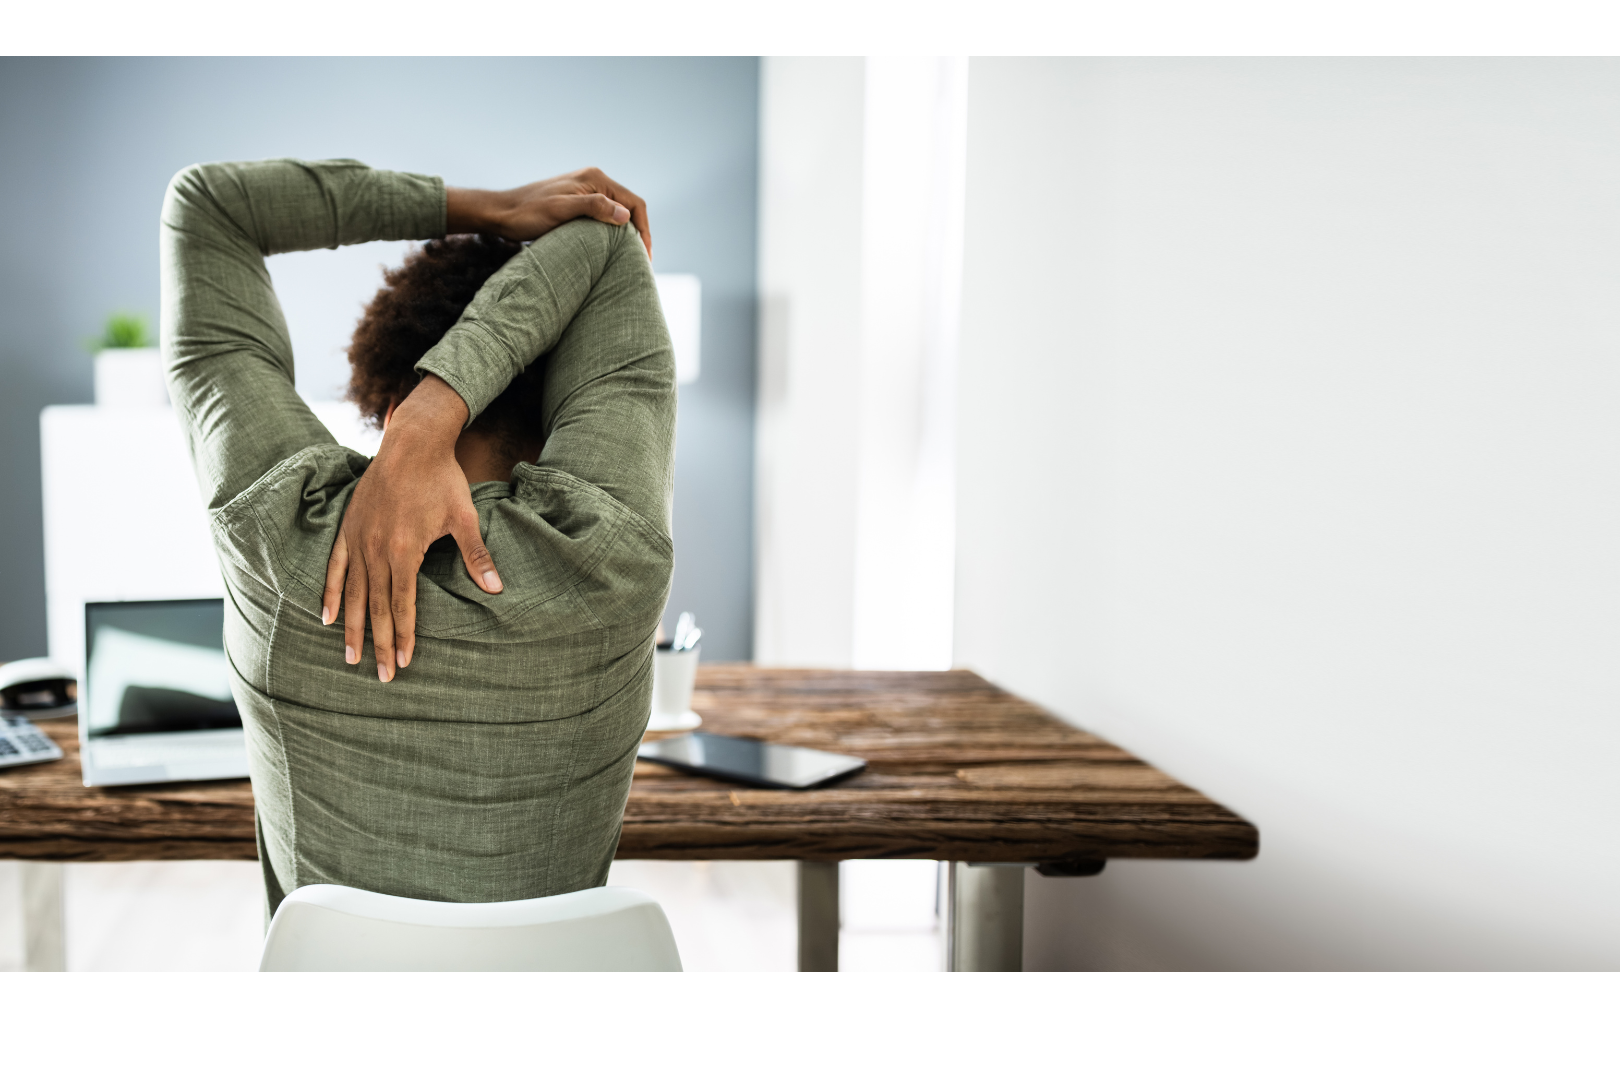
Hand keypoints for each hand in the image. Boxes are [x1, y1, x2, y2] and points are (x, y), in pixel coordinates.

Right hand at [320, 375, 500, 681]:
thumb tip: (496, 588)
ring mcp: (358, 540)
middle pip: (376, 607)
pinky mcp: (348, 528)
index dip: (403, 635)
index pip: (402, 604)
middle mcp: (376, 550)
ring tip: (349, 658)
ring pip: (353, 593)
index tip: (404, 663)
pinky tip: (326, 617)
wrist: (412, 444)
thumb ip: (476, 555)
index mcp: (404, 551)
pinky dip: (330, 593)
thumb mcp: (464, 517)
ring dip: (352, 627)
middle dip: (378, 643)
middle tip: (380, 676)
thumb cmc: (442, 479)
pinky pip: (335, 568)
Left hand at [448, 167, 650, 257]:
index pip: (634, 203)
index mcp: (595, 178)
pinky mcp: (577, 204)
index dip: (644, 230)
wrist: (501, 214)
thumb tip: (625, 216)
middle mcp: (594, 181)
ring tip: (630, 259)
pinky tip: (612, 250)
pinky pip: (604, 217)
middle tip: (642, 263)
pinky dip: (613, 234)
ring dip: (627, 235)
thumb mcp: (562, 210)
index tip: (645, 256)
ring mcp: (586, 192)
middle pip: (629, 208)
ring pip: (618, 214)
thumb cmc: (528, 213)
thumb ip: (594, 207)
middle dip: (639, 234)